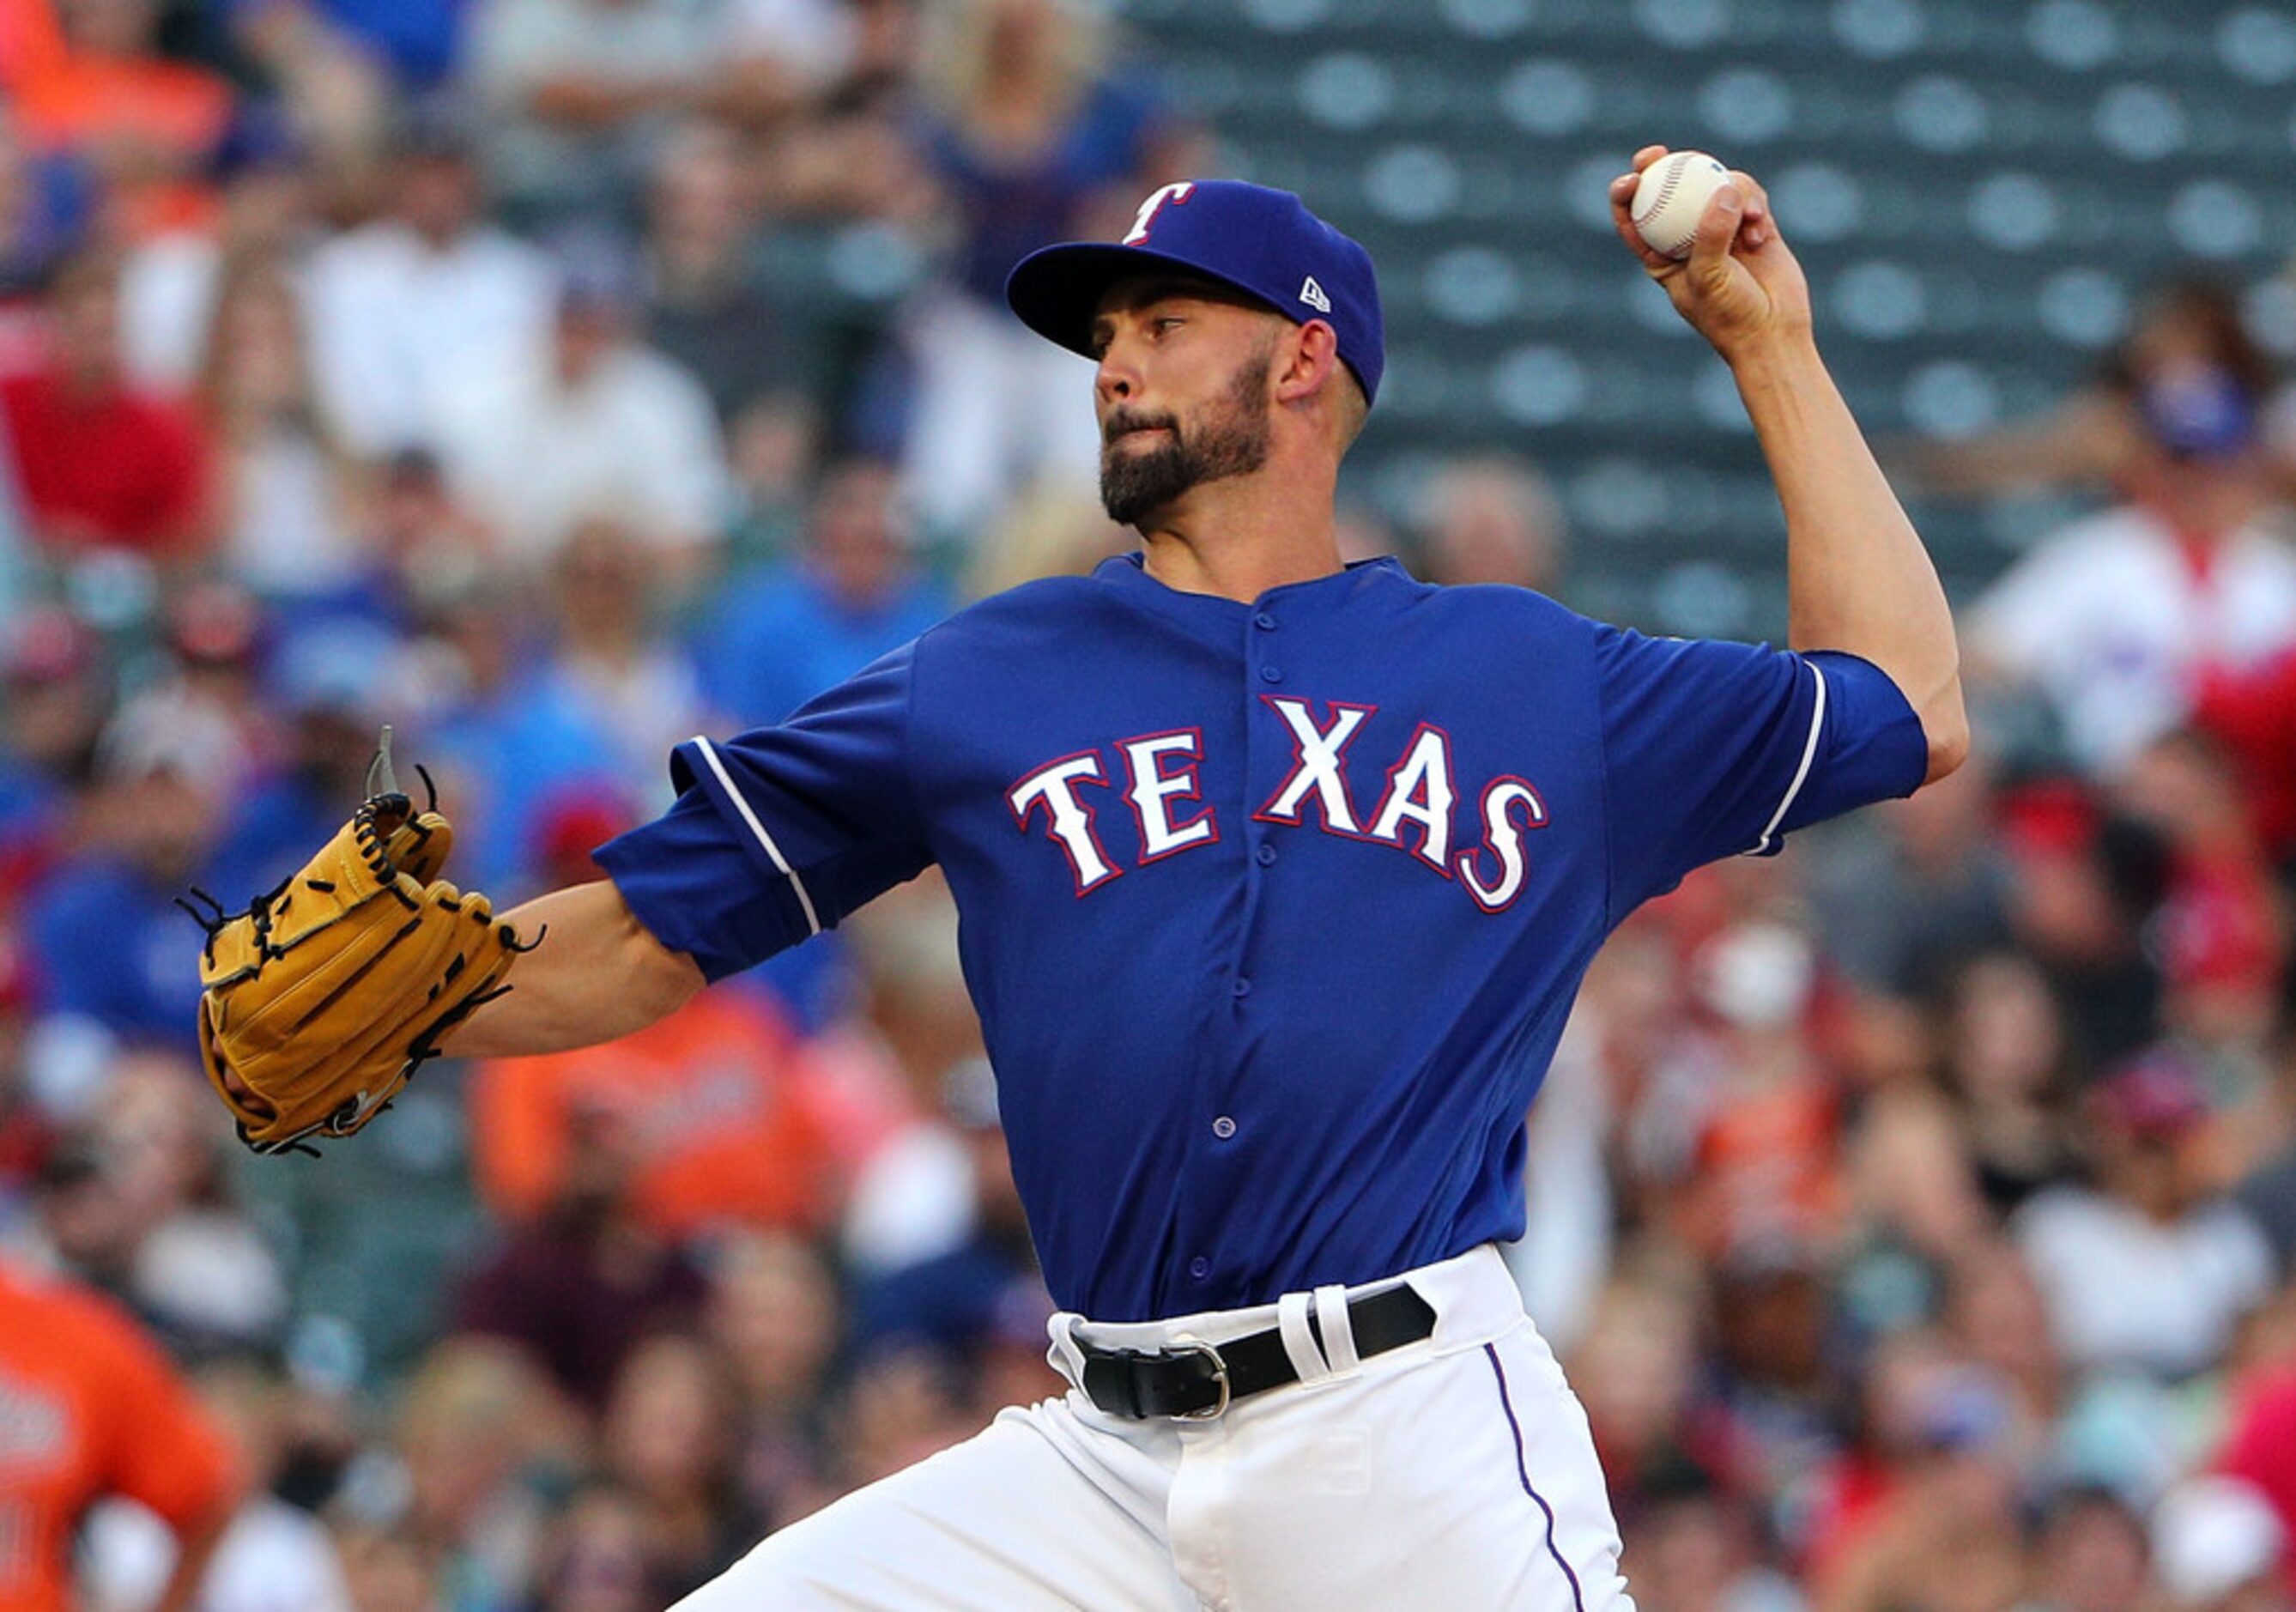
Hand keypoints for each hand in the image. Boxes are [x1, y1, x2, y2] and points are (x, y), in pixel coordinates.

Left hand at [1608, 146, 1812, 361]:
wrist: (1773, 331)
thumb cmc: (1729, 315)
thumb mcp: (1709, 277)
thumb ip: (1711, 234)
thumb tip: (1722, 190)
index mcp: (1661, 256)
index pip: (1635, 218)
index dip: (1626, 192)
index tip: (1632, 177)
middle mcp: (1688, 237)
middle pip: (1670, 189)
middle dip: (1662, 165)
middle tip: (1659, 153)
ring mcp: (1722, 227)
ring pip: (1715, 185)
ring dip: (1731, 192)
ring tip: (1750, 221)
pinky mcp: (1754, 223)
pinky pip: (1749, 195)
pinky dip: (1754, 204)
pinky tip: (1761, 230)